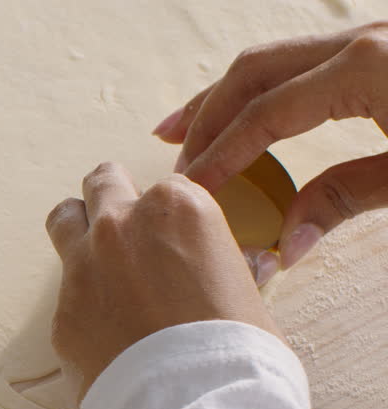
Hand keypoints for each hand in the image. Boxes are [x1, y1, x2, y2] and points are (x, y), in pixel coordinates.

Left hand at [46, 163, 279, 396]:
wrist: (195, 407)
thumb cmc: (238, 350)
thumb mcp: (246, 290)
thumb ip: (220, 264)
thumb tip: (227, 266)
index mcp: (179, 208)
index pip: (165, 187)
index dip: (169, 214)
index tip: (172, 237)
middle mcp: (123, 225)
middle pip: (103, 184)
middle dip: (112, 198)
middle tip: (126, 230)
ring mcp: (83, 266)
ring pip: (64, 219)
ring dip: (79, 230)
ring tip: (99, 261)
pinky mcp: (61, 312)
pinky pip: (64, 293)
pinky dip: (82, 303)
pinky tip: (106, 331)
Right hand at [153, 22, 387, 268]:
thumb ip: (348, 198)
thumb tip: (289, 241)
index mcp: (365, 69)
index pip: (266, 113)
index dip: (221, 153)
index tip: (192, 189)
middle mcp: (360, 40)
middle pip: (252, 72)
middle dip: (205, 117)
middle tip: (174, 158)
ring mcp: (370, 34)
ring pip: (273, 58)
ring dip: (224, 95)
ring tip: (182, 129)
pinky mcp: (380, 44)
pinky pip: (302, 58)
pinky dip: (263, 85)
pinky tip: (244, 109)